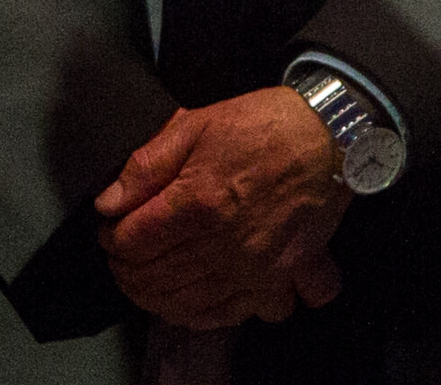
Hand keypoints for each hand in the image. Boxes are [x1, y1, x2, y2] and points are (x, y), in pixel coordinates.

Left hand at [93, 88, 350, 329]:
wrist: (331, 137)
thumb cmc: (268, 127)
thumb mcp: (198, 124)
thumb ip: (148, 164)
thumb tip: (110, 199)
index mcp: (199, 201)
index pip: (133, 240)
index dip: (111, 237)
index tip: (109, 229)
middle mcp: (224, 243)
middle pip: (155, 277)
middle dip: (127, 271)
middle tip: (122, 257)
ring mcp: (252, 267)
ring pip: (187, 304)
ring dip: (157, 299)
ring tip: (147, 283)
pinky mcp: (279, 278)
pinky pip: (234, 314)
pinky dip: (206, 316)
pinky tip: (193, 304)